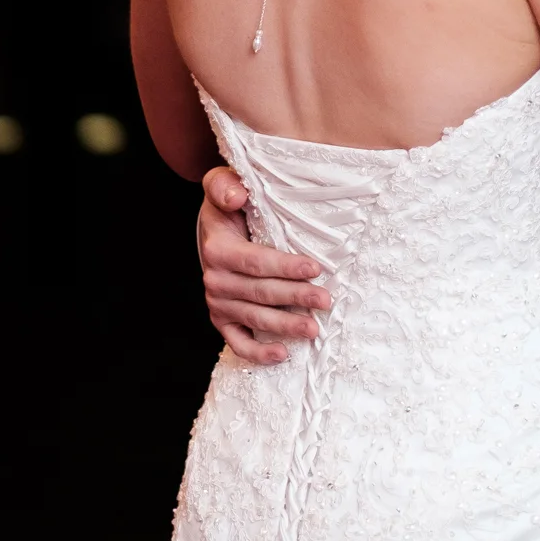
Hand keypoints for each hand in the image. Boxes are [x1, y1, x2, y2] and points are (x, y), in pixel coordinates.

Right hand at [196, 166, 329, 364]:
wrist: (213, 227)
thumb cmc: (227, 205)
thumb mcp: (222, 185)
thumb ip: (225, 185)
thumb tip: (236, 196)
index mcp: (218, 249)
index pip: (256, 261)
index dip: (286, 267)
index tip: (315, 268)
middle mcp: (215, 279)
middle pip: (261, 293)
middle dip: (295, 298)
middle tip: (326, 301)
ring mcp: (218, 302)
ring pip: (255, 318)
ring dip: (285, 326)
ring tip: (314, 328)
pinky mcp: (222, 319)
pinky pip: (238, 342)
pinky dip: (258, 352)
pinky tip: (282, 355)